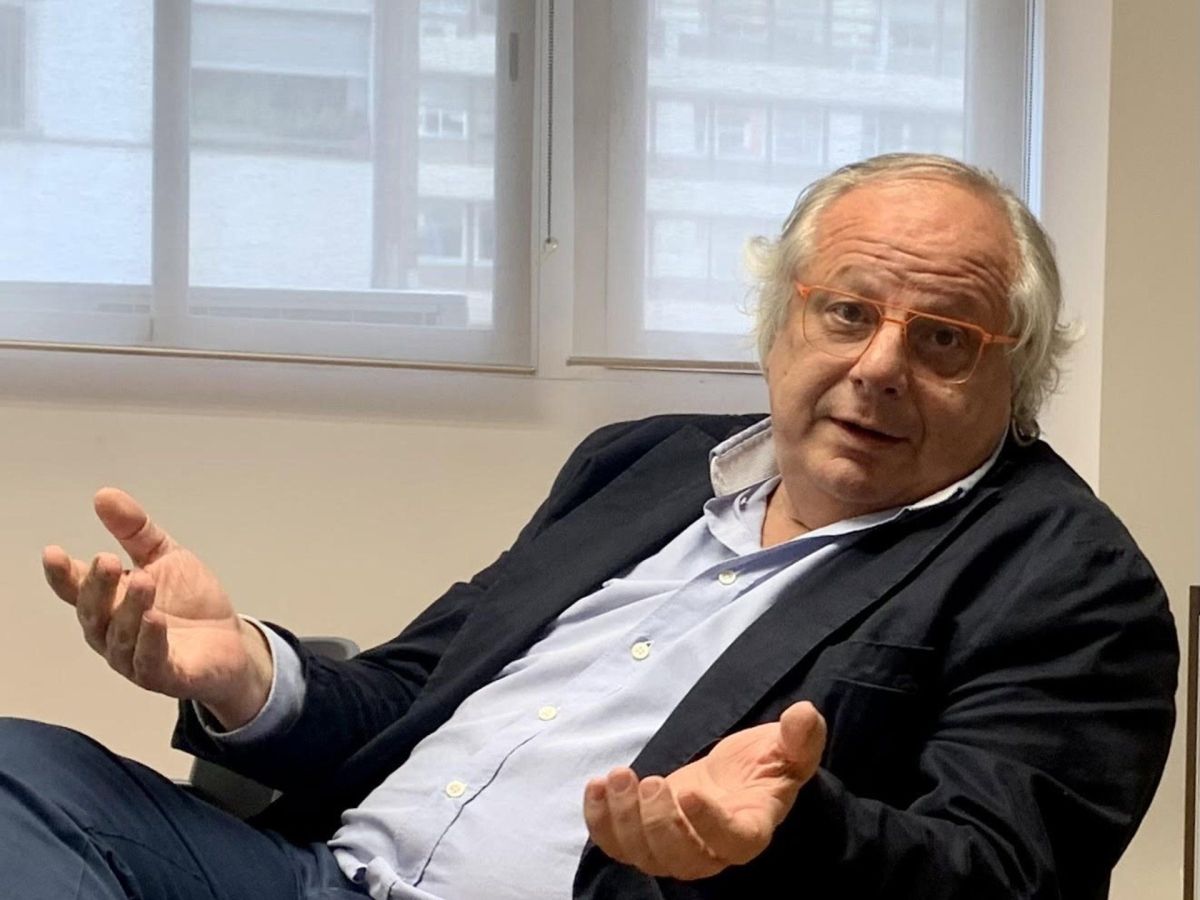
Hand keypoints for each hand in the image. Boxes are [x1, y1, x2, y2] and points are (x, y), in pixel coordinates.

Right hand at [42, 488, 272, 728]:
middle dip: (98, 587)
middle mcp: (114, 633)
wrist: (232, 641)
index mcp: (109, 603)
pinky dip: (150, 641)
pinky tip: (155, 619)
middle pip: (95, 613)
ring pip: (120, 638)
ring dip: (129, 610)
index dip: (63, 574)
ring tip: (142, 581)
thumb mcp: (165, 556)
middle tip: (106, 560)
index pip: (77, 589)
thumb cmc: (191, 601)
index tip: (54, 552)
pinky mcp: (165, 676)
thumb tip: (104, 495)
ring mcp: (136, 658)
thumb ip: (136, 530)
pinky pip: (150, 662)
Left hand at [583, 701, 825, 879]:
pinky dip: (599, 822)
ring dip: (623, 820)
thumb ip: (799, 738)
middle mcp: (711, 850)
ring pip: (644, 856)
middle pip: (681, 859)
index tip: (691, 792)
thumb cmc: (762, 766)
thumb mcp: (787, 749)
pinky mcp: (646, 839)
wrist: (734, 780)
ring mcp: (675, 849)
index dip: (711, 825)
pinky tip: (596, 786)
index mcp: (750, 829)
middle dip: (658, 823)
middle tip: (651, 780)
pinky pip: (616, 846)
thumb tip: (805, 714)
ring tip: (617, 777)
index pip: (734, 842)